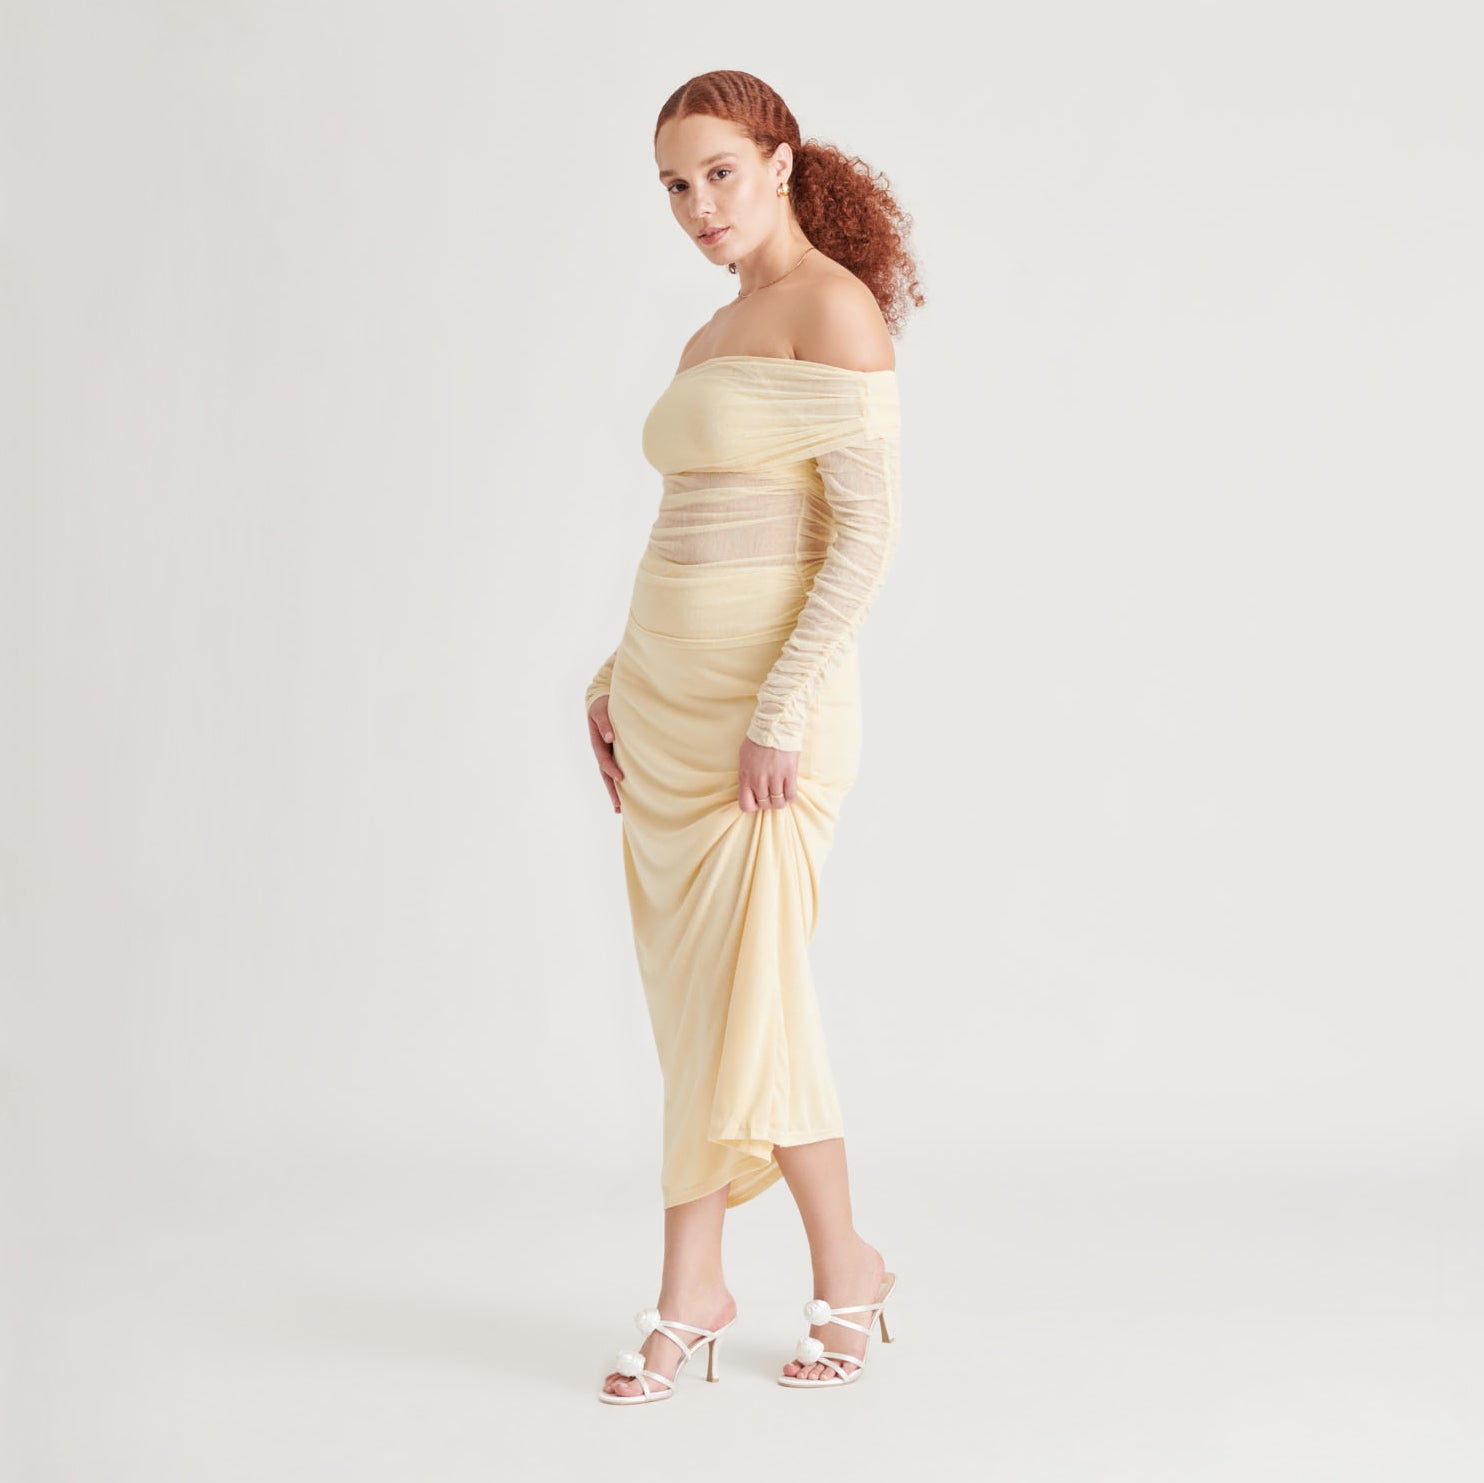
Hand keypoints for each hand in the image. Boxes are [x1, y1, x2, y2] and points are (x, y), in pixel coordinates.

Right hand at [588, 697, 623, 812]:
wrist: (601, 701)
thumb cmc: (602, 706)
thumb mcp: (601, 712)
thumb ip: (605, 724)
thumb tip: (610, 738)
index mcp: (598, 744)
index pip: (604, 761)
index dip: (612, 770)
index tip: (622, 779)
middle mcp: (602, 752)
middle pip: (606, 775)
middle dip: (612, 791)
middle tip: (619, 808)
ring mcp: (608, 754)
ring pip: (611, 775)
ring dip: (615, 791)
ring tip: (620, 809)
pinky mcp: (615, 753)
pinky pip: (618, 768)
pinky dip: (621, 781)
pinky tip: (629, 792)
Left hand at [738, 735, 798, 811]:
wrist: (774, 725)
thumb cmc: (758, 739)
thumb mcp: (744, 757)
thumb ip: (746, 774)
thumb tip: (749, 787)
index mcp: (745, 776)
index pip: (745, 805)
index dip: (753, 805)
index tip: (758, 800)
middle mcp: (758, 780)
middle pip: (765, 805)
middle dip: (769, 801)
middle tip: (772, 793)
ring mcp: (774, 777)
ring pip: (778, 803)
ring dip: (780, 800)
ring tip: (782, 791)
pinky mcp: (789, 773)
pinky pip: (791, 795)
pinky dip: (791, 796)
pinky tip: (790, 789)